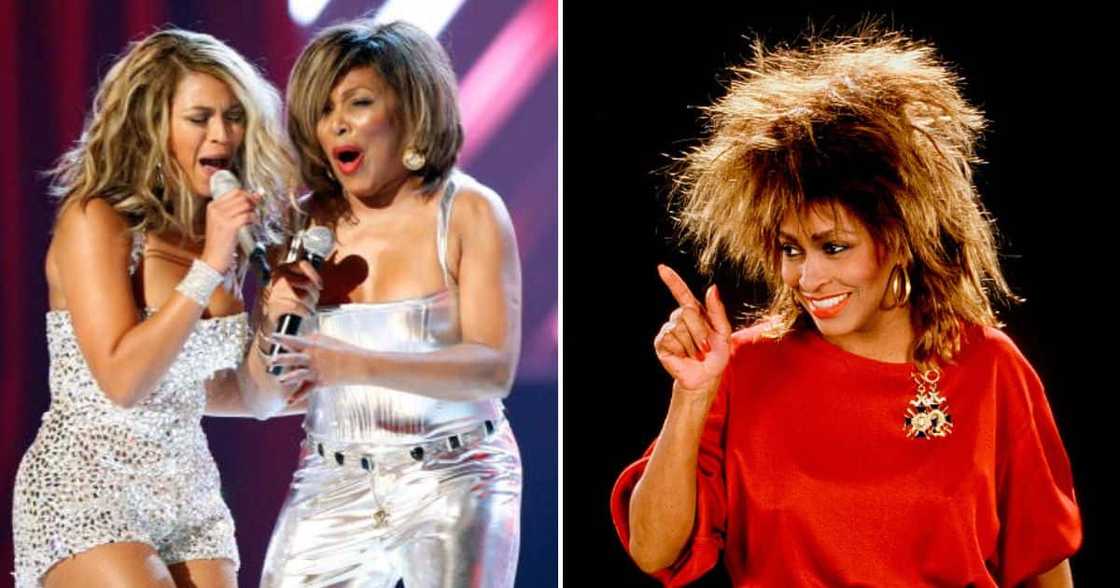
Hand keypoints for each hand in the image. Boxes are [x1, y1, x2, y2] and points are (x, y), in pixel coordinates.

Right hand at [200, 189, 259, 273]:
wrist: (213, 258)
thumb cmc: (220, 241)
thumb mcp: (221, 221)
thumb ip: (234, 209)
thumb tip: (256, 195)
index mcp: (212, 206)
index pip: (234, 191)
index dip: (247, 195)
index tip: (253, 201)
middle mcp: (216, 209)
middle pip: (241, 197)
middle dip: (252, 202)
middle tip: (254, 211)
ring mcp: (222, 217)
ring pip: (246, 205)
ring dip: (253, 211)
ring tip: (252, 219)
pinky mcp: (230, 226)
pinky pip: (247, 216)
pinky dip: (253, 219)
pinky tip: (252, 224)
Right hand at [262, 259, 323, 324]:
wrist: (263, 318)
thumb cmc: (279, 302)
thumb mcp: (290, 286)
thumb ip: (302, 280)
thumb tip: (317, 284)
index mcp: (282, 269)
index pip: (303, 264)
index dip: (315, 275)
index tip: (320, 286)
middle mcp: (277, 277)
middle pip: (306, 283)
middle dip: (314, 295)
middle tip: (314, 302)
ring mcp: (274, 291)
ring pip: (303, 296)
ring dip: (311, 305)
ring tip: (310, 309)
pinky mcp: (274, 305)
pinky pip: (296, 306)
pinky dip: (305, 312)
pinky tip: (305, 314)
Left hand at [266, 332, 361, 388]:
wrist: (360, 364)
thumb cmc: (345, 350)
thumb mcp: (328, 340)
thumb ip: (312, 340)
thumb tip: (300, 340)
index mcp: (314, 345)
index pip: (294, 341)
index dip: (282, 339)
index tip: (272, 337)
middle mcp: (312, 358)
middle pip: (294, 358)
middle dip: (282, 359)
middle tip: (271, 360)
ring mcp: (316, 370)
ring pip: (299, 374)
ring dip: (289, 377)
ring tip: (280, 380)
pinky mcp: (320, 382)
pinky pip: (306, 390)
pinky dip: (297, 396)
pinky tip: (288, 401)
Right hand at [653, 264, 731, 396]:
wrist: (706, 376)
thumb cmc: (717, 354)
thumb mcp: (724, 332)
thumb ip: (718, 310)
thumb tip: (712, 288)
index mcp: (694, 311)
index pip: (681, 292)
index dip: (672, 280)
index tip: (661, 268)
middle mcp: (679, 318)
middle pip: (686, 312)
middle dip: (699, 332)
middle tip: (705, 347)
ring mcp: (669, 330)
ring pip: (678, 327)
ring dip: (692, 344)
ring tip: (696, 354)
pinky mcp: (661, 343)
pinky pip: (669, 338)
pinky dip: (682, 349)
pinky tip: (684, 356)